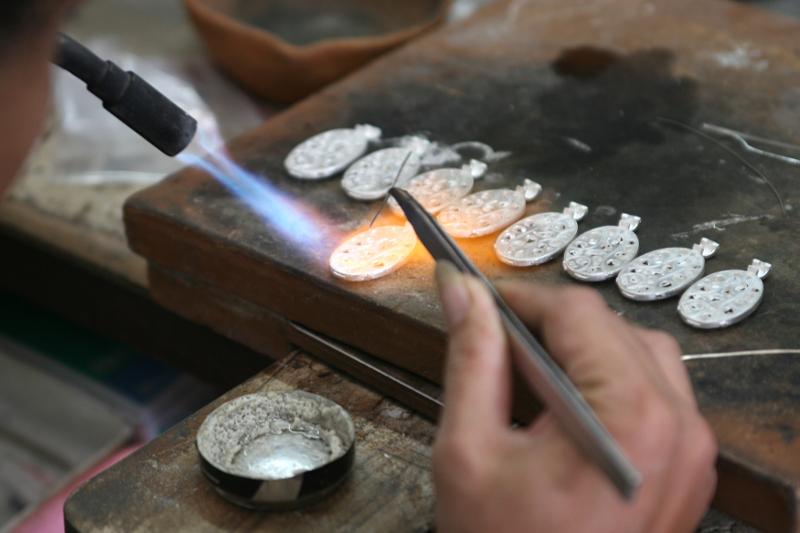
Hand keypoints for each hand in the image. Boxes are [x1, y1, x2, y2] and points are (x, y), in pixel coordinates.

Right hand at [432, 262, 716, 532]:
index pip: (578, 313)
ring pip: (640, 355)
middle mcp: (679, 428)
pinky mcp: (687, 470)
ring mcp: (692, 452)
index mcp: (631, 417)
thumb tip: (460, 294)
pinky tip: (562, 414)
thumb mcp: (470, 451)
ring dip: (582, 353)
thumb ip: (470, 358)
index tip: (480, 301)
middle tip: (494, 346)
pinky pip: (655, 396)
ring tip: (526, 383)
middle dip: (549, 328)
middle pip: (613, 328)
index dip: (521, 298)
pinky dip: (609, 386)